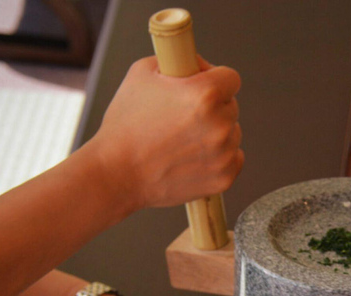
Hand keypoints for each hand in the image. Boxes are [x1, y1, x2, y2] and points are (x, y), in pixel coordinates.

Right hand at [90, 55, 243, 210]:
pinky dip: (218, 158)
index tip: (202, 87)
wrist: (117, 173)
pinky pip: (233, 159)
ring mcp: (224, 154)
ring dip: (216, 134)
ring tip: (183, 141)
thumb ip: (178, 62)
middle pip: (231, 106)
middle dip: (213, 108)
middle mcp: (220, 124)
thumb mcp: (143, 74)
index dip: (215, 79)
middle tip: (184, 118)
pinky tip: (192, 158)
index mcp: (204, 94)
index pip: (231, 78)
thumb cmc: (126, 123)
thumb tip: (201, 67)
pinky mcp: (224, 178)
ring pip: (232, 134)